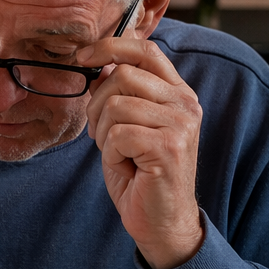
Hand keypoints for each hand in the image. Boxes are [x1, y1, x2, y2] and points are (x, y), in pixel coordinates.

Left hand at [82, 37, 203, 268]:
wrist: (161, 222)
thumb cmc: (140, 175)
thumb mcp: (126, 127)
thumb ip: (119, 95)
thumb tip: (99, 66)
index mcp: (177, 93)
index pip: (145, 49)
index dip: (110, 47)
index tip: (83, 57)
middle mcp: (185, 104)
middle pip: (122, 75)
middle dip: (97, 105)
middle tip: (101, 134)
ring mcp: (181, 124)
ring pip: (116, 105)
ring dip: (102, 133)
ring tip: (116, 153)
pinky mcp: (169, 146)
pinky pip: (118, 134)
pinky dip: (109, 152)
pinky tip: (125, 166)